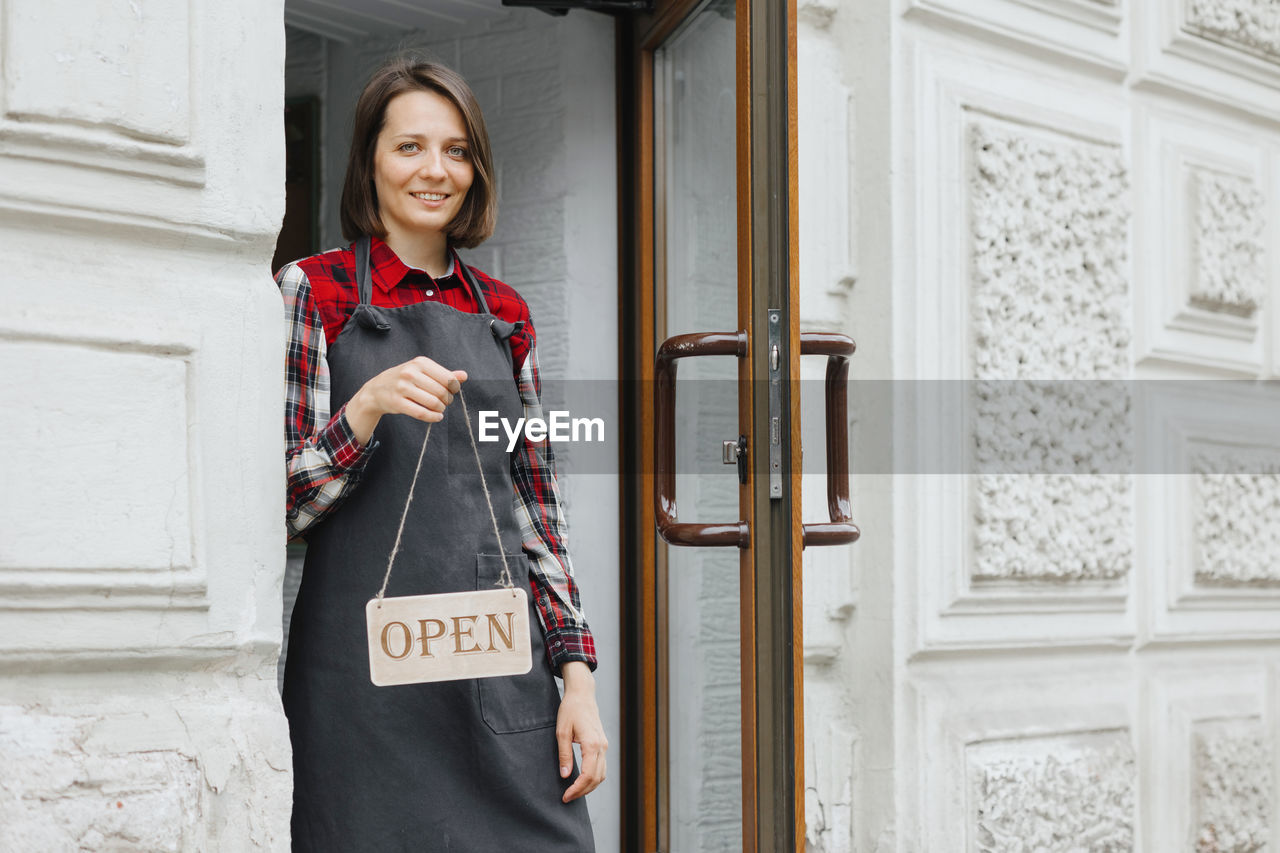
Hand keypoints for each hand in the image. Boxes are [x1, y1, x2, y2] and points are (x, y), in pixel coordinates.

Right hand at [346, 356, 466, 445]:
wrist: (376, 390)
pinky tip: (436, 417)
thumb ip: (444, 374)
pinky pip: (421, 413)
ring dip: (440, 409)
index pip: (447, 378)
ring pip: (433, 403)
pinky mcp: (397, 403)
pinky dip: (433, 417)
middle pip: (441, 392)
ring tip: (439, 409)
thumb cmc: (405, 380)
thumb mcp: (423, 371)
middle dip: (446, 400)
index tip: (450, 392)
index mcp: (420, 362)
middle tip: (444, 402)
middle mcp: (410, 373)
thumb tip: (464, 376)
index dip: (453, 388)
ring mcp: (402, 388)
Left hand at [556, 661, 607, 802]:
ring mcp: (604, 745)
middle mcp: (602, 746)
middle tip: (567, 797)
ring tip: (573, 792)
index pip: (588, 775)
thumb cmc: (570, 710)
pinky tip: (582, 781)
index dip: (577, 789)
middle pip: (596, 778)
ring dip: (589, 786)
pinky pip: (602, 767)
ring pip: (601, 775)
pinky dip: (594, 778)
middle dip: (582, 791)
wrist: (582, 695)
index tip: (565, 796)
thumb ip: (564, 755)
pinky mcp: (603, 744)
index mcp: (592, 743)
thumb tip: (565, 775)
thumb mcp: (562, 732)